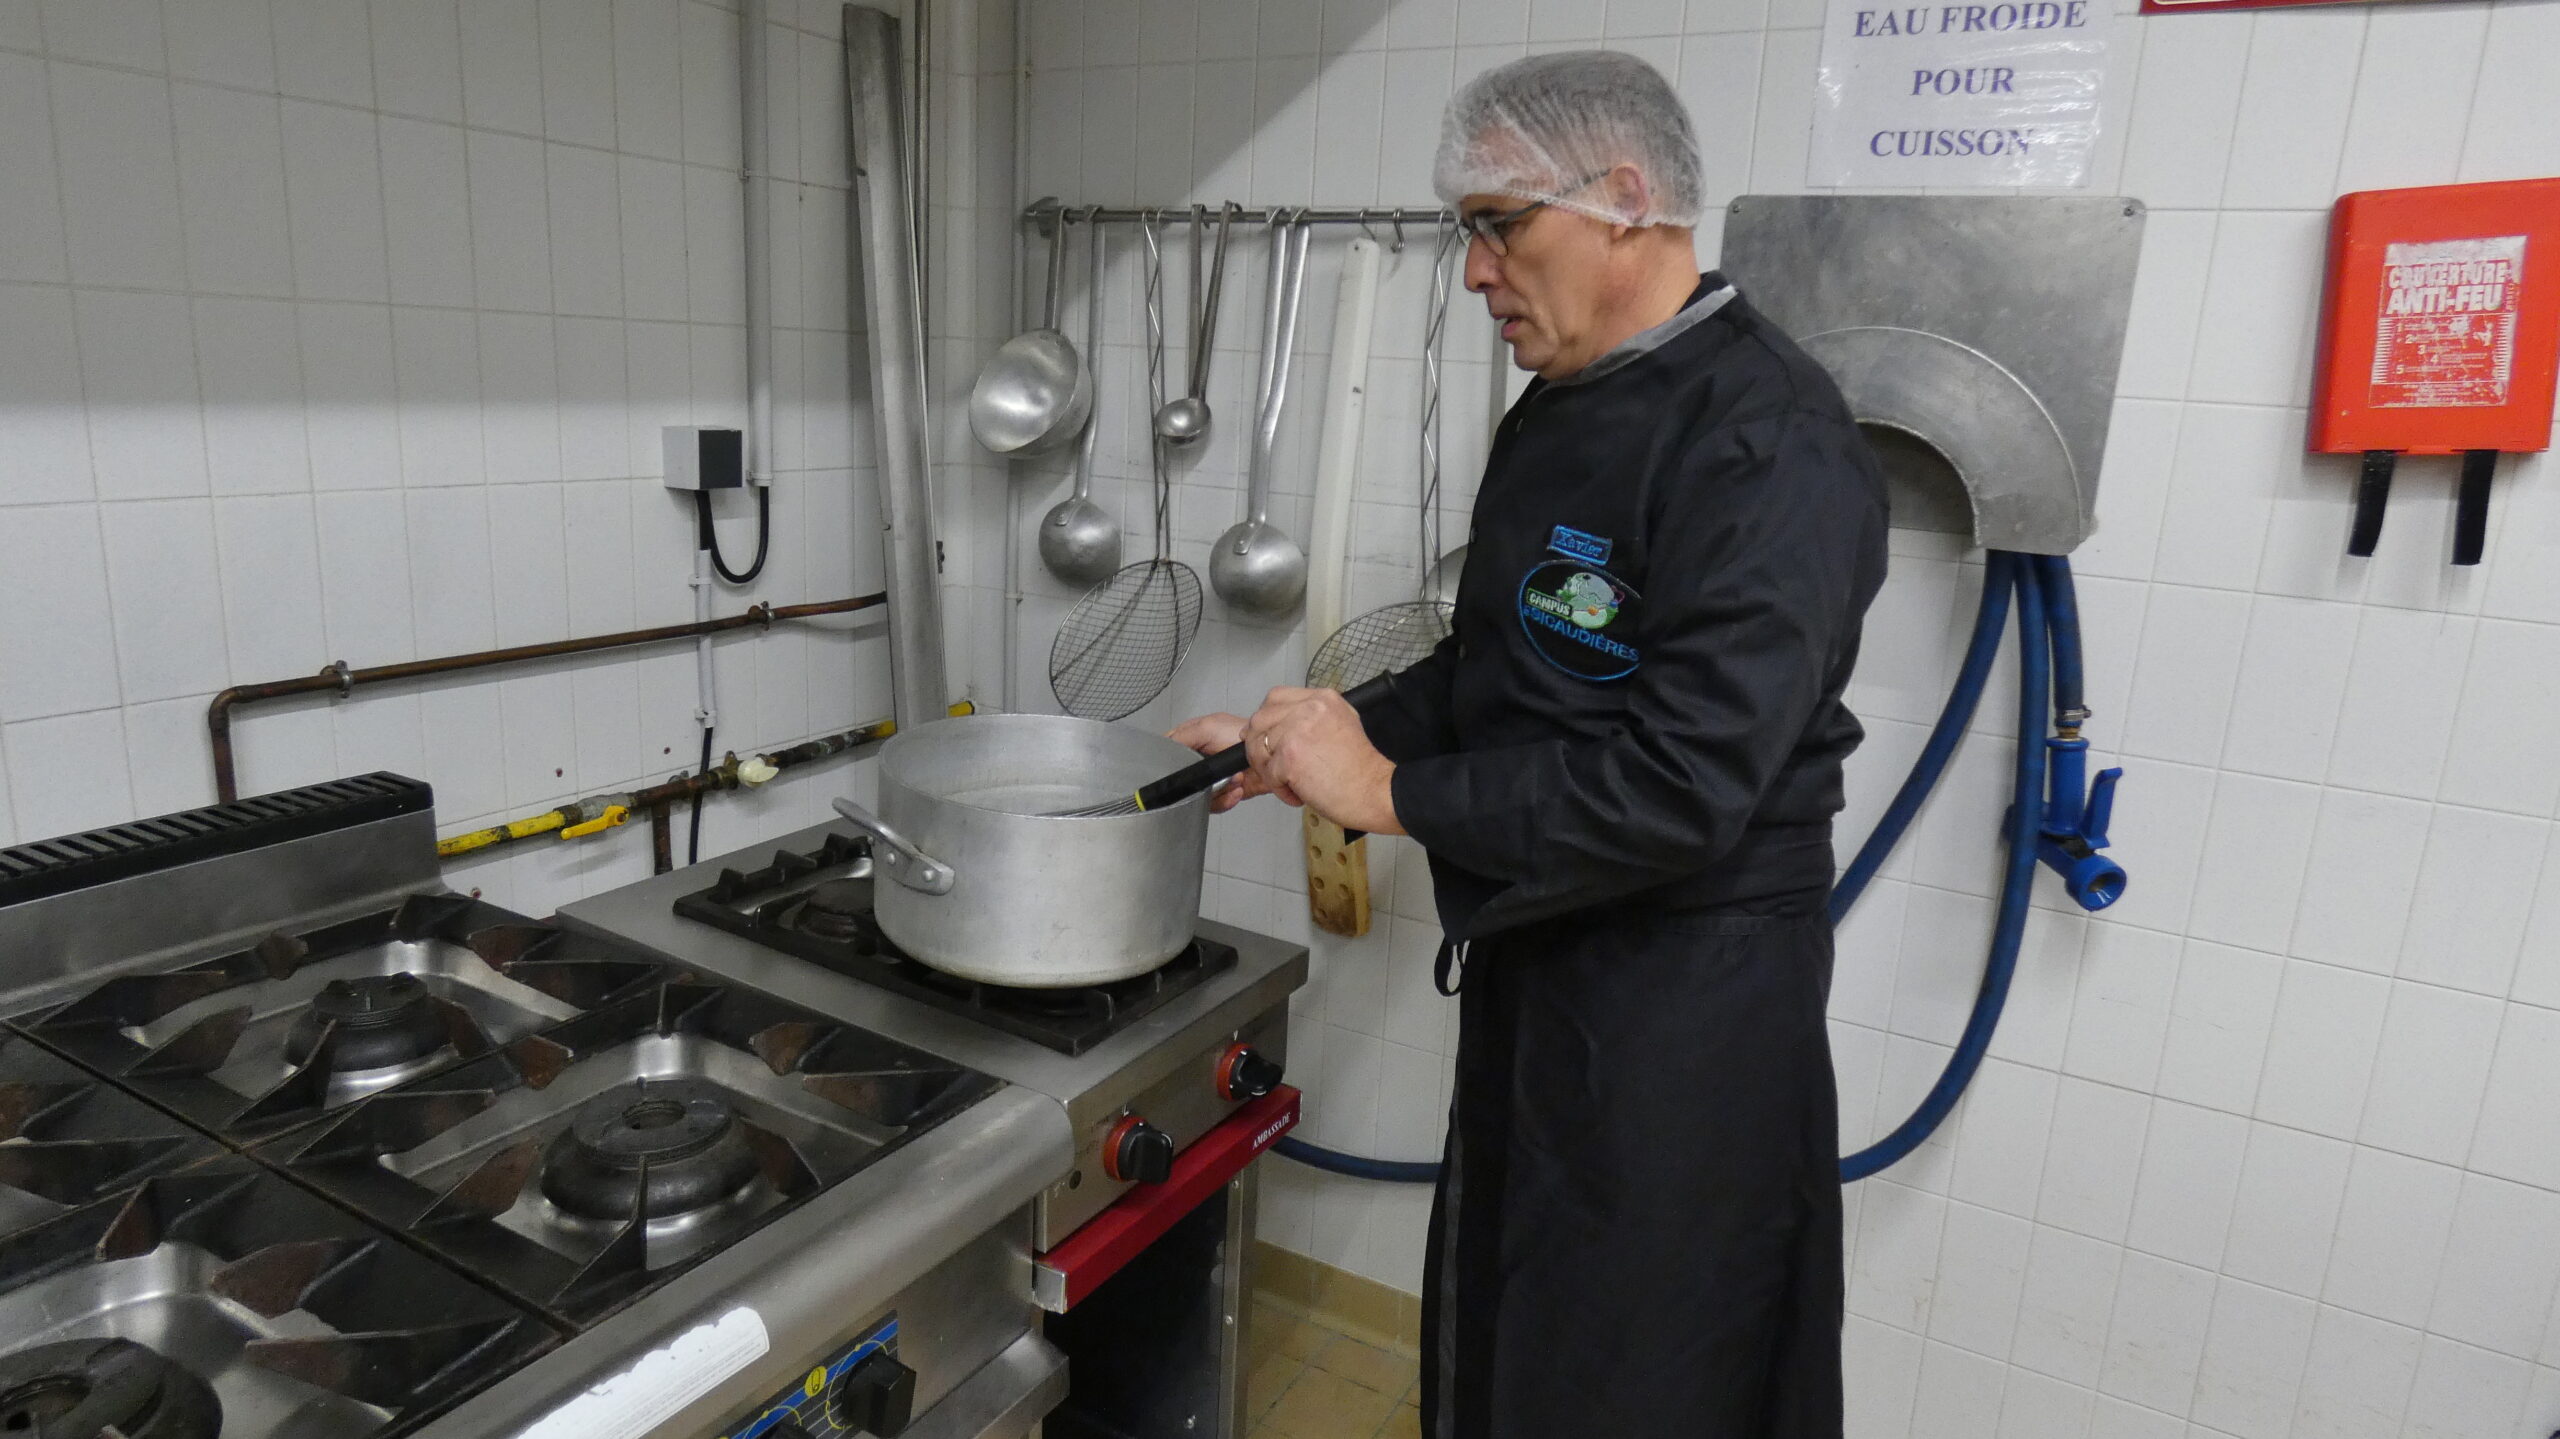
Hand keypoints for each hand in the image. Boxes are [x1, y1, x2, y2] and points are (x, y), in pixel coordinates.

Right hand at [1166, 712, 1267, 812]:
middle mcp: (1199, 760)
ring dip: (1215, 791)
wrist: (1270, 756)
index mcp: (1191, 741)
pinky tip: (1235, 789)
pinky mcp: (1224, 791)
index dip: (1169, 765)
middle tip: (1209, 777)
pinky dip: (1225, 800)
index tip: (1177, 770)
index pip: (1169, 754)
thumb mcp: (1205, 728)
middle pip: (1181, 781)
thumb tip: (1163, 748)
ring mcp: (1211, 778)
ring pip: (1196, 796)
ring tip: (1231, 780)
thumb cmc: (1241, 736)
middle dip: (1196, 783)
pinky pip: (1214, 804)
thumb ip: (1180, 737)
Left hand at [1239, 687, 1402, 834]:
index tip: (1267, 737)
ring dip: (1267, 769)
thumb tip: (1277, 726)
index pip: (1275, 697)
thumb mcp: (1342, 723)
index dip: (1266, 719)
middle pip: (1260, 720)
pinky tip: (1298, 795)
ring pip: (1258, 746)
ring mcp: (1296, 731)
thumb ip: (1311, 718)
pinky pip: (1268, 774)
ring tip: (1289, 783)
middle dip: (1259, 745)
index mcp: (1321, 698)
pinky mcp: (1290, 757)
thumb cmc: (1360, 767)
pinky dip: (1279, 789)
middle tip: (1272, 766)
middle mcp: (1308, 708)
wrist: (1376, 791)